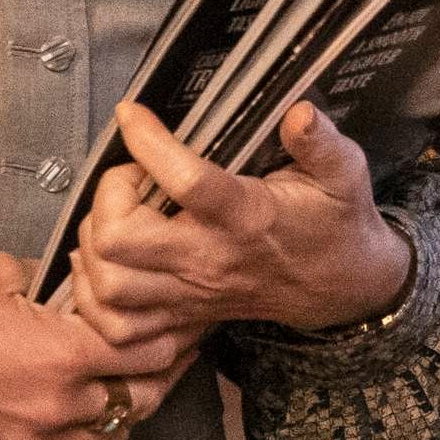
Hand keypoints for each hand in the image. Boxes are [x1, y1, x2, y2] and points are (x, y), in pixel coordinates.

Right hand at [0, 251, 192, 439]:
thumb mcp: (0, 270)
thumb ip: (56, 278)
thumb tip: (86, 278)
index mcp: (63, 355)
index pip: (149, 353)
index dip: (172, 334)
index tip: (182, 319)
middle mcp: (56, 408)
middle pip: (140, 401)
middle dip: (161, 375)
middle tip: (173, 351)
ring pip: (108, 435)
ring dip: (123, 406)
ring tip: (129, 377)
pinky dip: (80, 428)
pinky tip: (76, 402)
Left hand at [65, 100, 411, 362]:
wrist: (342, 287)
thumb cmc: (334, 221)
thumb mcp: (344, 173)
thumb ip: (322, 143)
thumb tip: (298, 113)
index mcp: (246, 217)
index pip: (186, 182)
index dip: (148, 143)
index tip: (131, 113)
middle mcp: (208, 259)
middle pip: (118, 242)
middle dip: (107, 197)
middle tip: (130, 175)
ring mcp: (190, 295)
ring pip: (108, 285)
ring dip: (95, 244)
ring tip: (117, 214)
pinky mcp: (182, 317)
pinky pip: (117, 326)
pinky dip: (96, 297)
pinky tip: (108, 261)